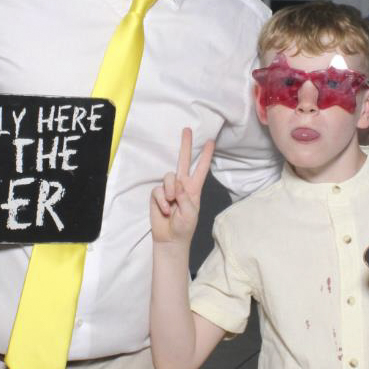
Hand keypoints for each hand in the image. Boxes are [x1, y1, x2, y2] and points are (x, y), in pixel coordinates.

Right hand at [149, 128, 215, 246]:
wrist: (170, 238)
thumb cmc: (184, 227)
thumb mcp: (190, 213)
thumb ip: (184, 197)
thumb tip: (176, 184)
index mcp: (194, 188)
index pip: (201, 169)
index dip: (206, 155)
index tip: (211, 141)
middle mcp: (182, 185)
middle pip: (183, 161)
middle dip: (185, 145)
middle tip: (186, 130)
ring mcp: (169, 189)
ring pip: (168, 177)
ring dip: (170, 191)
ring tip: (171, 205)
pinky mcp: (158, 194)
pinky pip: (158, 190)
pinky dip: (161, 201)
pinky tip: (165, 210)